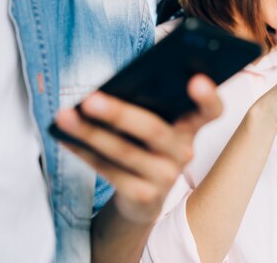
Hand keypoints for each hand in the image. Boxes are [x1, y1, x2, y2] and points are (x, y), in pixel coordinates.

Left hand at [54, 74, 221, 223]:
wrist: (144, 196)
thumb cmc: (147, 145)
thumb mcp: (157, 125)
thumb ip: (150, 106)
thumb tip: (108, 92)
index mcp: (192, 126)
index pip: (211, 110)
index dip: (208, 97)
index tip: (197, 80)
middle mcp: (185, 151)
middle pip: (154, 130)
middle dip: (120, 114)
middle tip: (91, 99)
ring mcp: (167, 176)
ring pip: (125, 152)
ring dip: (91, 133)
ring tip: (66, 116)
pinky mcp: (145, 197)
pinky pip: (110, 172)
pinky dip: (86, 153)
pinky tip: (66, 138)